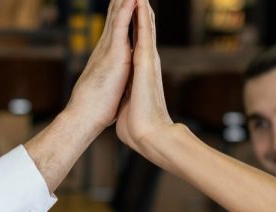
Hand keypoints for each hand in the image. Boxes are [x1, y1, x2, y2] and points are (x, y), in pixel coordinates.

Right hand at [64, 0, 137, 132]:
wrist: (85, 118)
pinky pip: (120, 26)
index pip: (117, 28)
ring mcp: (109, 49)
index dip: (122, 11)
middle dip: (122, 0)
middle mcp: (107, 48)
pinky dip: (126, 11)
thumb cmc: (96, 108)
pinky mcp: (113, 54)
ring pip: (118, 15)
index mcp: (108, 56)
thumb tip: (113, 78)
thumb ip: (111, 76)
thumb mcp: (107, 87)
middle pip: (116, 15)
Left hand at [116, 0, 174, 150]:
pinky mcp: (146, 61)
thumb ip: (129, 98)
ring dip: (144, 7)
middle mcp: (148, 62)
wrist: (148, 134)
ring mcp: (149, 60)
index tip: (133, 10)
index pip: (138, 43)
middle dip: (141, 10)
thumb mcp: (130, 104)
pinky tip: (142, 1)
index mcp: (141, 71)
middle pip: (145, 29)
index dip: (136, 26)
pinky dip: (143, 16)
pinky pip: (145, 32)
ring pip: (146, 26)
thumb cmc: (138, 125)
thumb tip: (127, 104)